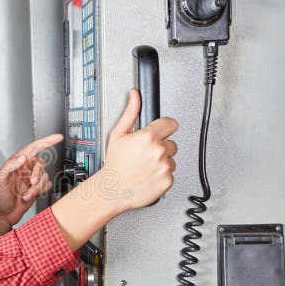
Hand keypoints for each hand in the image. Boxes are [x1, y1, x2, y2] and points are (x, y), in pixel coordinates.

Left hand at [0, 134, 63, 235]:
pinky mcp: (37, 188)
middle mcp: (25, 168)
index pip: (33, 147)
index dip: (46, 141)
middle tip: (31, 183)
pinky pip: (47, 185)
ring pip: (45, 176)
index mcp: (16, 162)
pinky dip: (39, 191)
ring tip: (25, 195)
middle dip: (38, 174)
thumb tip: (23, 157)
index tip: (57, 137)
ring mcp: (31, 178)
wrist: (2, 214)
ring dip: (36, 187)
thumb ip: (10, 165)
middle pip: (41, 163)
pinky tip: (29, 196)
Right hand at [99, 88, 177, 211]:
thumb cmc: (114, 163)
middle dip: (161, 147)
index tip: (160, 132)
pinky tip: (148, 175)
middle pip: (172, 143)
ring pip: (172, 159)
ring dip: (162, 162)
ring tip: (145, 166)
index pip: (171, 123)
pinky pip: (170, 174)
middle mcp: (159, 151)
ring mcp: (164, 166)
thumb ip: (130, 112)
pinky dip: (162, 175)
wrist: (112, 189)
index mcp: (148, 137)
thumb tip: (135, 95)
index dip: (164, 127)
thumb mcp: (118, 134)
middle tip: (145, 154)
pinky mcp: (167, 180)